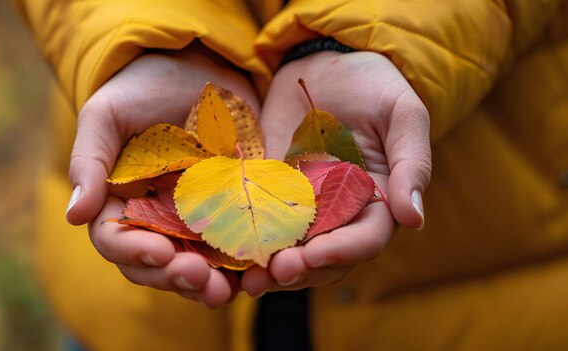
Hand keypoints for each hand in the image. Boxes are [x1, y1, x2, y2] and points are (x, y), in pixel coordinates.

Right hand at [65, 48, 259, 307]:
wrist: (198, 65)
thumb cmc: (143, 86)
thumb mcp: (108, 115)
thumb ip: (90, 161)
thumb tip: (73, 216)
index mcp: (119, 201)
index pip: (116, 240)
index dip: (134, 251)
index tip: (160, 251)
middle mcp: (155, 218)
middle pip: (157, 264)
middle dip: (175, 277)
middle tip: (200, 278)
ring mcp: (194, 219)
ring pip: (196, 266)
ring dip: (209, 284)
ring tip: (227, 290)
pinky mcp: (232, 210)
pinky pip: (235, 247)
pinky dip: (243, 265)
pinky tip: (257, 272)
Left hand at [242, 51, 430, 295]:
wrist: (325, 65)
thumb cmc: (373, 86)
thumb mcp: (401, 114)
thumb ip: (412, 162)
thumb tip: (413, 219)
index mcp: (378, 201)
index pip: (365, 238)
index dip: (343, 251)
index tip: (316, 254)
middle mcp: (340, 212)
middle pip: (325, 257)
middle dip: (302, 269)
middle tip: (276, 271)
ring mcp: (302, 206)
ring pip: (291, 250)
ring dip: (272, 269)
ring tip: (250, 279)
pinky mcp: (269, 192)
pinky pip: (258, 223)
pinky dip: (246, 241)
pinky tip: (229, 252)